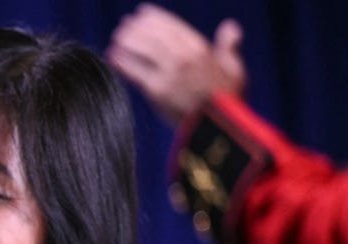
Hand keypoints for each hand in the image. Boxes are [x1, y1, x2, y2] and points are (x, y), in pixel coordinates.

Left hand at [108, 3, 245, 124]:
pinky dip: (122, 61)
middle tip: (125, 24)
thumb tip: (230, 26)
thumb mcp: (235, 69)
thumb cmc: (229, 101)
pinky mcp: (156, 91)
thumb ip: (229, 46)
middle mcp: (183, 58)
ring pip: (143, 50)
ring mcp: (169, 74)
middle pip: (154, 36)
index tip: (143, 12)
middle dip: (137, 27)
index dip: (155, 17)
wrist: (220, 128)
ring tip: (117, 36)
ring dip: (127, 40)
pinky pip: (135, 71)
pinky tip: (112, 55)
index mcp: (201, 50)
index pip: (173, 26)